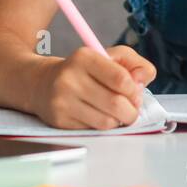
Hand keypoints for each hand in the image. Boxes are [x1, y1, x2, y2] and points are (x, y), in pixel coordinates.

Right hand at [32, 45, 156, 129]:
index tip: (135, 92)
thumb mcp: (110, 56)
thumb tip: (143, 80)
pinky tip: (98, 115)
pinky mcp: (59, 120)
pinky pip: (93, 130)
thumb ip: (134, 63)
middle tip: (131, 109)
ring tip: (116, 112)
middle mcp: (70, 78)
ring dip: (118, 120)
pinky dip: (103, 125)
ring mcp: (62, 101)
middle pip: (116, 104)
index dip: (134, 90)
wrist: (43, 83)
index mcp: (85, 57)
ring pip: (106, 121)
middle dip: (131, 110)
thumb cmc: (84, 70)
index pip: (121, 79)